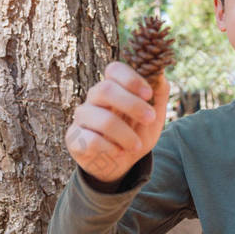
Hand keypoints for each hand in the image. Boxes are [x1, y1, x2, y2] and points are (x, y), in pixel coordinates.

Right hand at [65, 61, 170, 184]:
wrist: (121, 164)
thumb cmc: (136, 133)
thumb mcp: (154, 117)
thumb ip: (159, 96)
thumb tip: (160, 77)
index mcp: (114, 86)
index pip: (114, 69)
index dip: (131, 79)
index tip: (148, 94)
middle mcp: (94, 97)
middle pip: (105, 89)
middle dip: (132, 105)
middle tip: (150, 118)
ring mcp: (82, 116)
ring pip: (103, 119)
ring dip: (126, 135)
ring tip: (137, 146)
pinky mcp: (74, 138)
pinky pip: (92, 140)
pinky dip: (111, 148)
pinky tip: (119, 153)